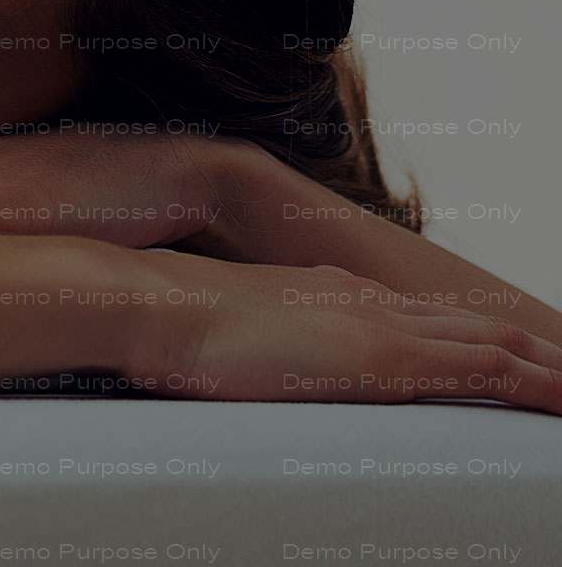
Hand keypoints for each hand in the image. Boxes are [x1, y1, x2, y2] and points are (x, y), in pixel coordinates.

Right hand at [119, 252, 561, 414]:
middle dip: (534, 352)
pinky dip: (537, 386)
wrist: (159, 305)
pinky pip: (487, 371)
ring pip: (498, 344)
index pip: (428, 318)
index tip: (511, 358)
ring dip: (550, 370)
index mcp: (335, 295)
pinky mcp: (385, 360)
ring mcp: (381, 327)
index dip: (477, 339)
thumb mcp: (222, 327)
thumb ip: (254, 333)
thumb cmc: (172, 324)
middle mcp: (369, 303)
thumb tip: (247, 352)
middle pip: (477, 325)